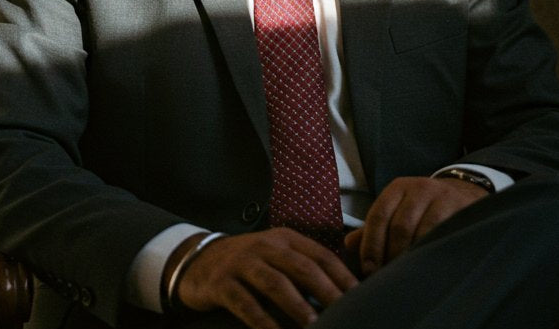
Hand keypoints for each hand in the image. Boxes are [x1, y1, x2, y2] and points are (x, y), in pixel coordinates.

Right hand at [170, 227, 357, 328]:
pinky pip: (246, 305)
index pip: (319, 254)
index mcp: (284, 239)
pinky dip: (264, 322)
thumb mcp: (275, 256)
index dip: (341, 275)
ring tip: (315, 325)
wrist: (199, 260)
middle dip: (327, 290)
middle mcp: (265, 247)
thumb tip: (342, 290)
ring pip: (276, 283)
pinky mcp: (223, 284)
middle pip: (301, 267)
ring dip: (298, 306)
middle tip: (346, 312)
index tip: (360, 296)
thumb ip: (303, 267)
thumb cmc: (248, 264)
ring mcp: (242, 263)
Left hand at [344, 176, 487, 276]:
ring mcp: (442, 198)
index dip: (371, 245)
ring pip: (422, 233)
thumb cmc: (420, 209)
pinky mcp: (461, 210)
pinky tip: (427, 268)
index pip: (378, 216)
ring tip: (406, 277)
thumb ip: (373, 228)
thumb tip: (348, 245)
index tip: (368, 269)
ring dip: (412, 258)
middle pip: (400, 226)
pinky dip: (433, 254)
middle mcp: (419, 188)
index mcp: (398, 188)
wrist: (459, 195)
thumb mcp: (396, 211)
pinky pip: (444, 236)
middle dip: (392, 256)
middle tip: (388, 278)